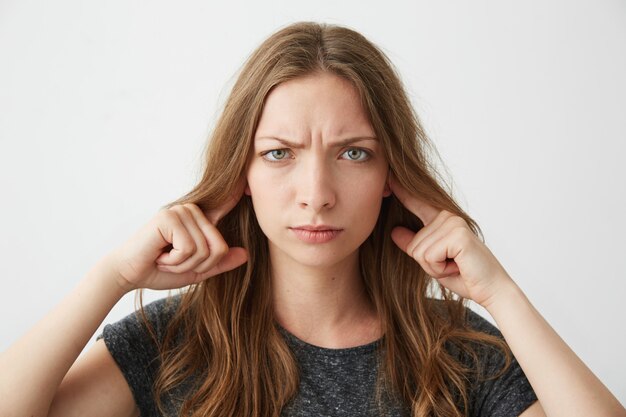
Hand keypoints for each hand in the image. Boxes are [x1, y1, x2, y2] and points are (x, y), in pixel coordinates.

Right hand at [107, 178, 247, 291]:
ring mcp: (180, 211)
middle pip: (219, 246)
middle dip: (198, 265)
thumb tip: (246, 254)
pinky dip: (175, 261)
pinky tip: (160, 255)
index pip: (225, 203)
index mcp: (200, 219)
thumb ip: (219, 262)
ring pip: (205, 249)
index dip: (238, 191)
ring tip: (166, 258)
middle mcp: (192, 211)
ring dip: (184, 264)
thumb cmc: (159, 270)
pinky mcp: (169, 218)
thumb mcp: (196, 270)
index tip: (250, 175)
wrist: (128, 274)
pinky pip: (189, 248)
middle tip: (174, 261)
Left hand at [388, 173, 514, 307]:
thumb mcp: (432, 260)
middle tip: (451, 265)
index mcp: (442, 219)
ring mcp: (453, 223)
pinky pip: (429, 256)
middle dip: (428, 264)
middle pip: (414, 245)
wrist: (491, 290)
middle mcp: (448, 216)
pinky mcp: (458, 234)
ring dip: (435, 268)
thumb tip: (394, 231)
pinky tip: (457, 266)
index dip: (402, 190)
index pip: (417, 202)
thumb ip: (414, 243)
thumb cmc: (464, 275)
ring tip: (455, 266)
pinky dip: (440, 269)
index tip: (390, 176)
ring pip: (419, 252)